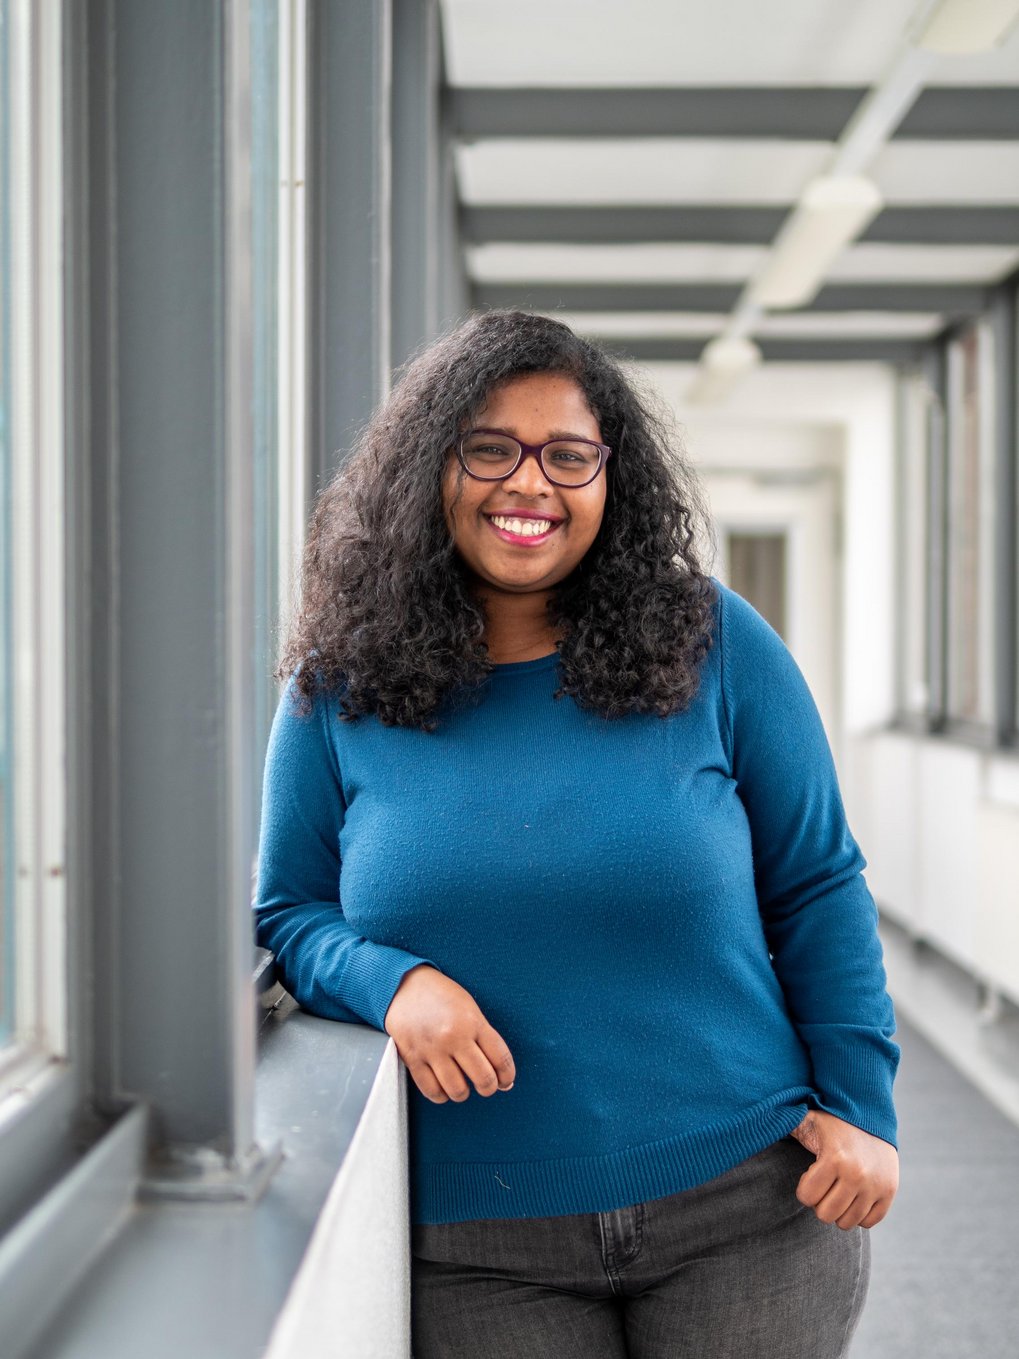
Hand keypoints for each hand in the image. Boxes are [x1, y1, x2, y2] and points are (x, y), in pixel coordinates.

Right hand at [384, 964, 516, 1104]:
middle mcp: (454, 1037)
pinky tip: (443, 1087)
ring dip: (464, 1093)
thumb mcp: (469, 1008)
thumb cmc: (441, 996)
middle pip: (484, 1079)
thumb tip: (500, 1074)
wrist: (404, 984)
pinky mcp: (412, 1057)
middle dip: (489, 1088)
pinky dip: (441, 1095)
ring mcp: (432, 1049)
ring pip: (458, 1090)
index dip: (507, 1076)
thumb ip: (484, 1038)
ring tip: (462, 1085)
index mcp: (473, 1021)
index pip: (501, 1059)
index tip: (505, 1082)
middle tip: (485, 1086)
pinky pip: (432, 1090)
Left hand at [790, 1108, 898, 1229]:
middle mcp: (858, 1175)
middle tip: (825, 1183)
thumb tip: (745, 1124)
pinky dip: (859, 1212)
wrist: (870, 1114)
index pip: (807, 1198)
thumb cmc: (830, 1121)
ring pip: (847, 1223)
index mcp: (834, 1159)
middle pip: (826, 1215)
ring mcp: (876, 1185)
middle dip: (820, 1201)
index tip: (811, 1173)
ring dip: (839, 1208)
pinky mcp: (889, 1192)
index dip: (805, 1188)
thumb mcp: (805, 1120)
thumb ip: (780, 1124)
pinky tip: (854, 1193)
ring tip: (838, 1187)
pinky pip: (869, 1222)